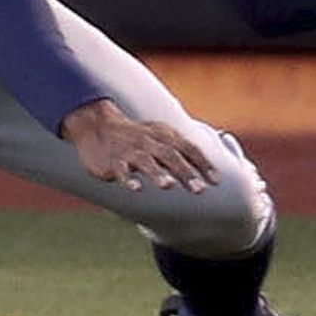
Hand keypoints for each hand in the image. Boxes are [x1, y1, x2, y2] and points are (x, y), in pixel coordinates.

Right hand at [59, 99, 217, 192]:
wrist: (98, 125)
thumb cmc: (137, 137)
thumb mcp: (161, 137)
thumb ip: (182, 151)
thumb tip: (208, 170)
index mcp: (164, 135)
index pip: (188, 148)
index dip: (203, 164)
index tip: (216, 181)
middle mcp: (149, 141)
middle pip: (170, 156)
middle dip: (185, 172)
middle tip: (199, 190)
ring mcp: (130, 151)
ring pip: (146, 161)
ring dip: (157, 173)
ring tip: (168, 186)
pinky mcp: (113, 161)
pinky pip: (121, 169)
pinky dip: (128, 178)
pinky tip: (136, 189)